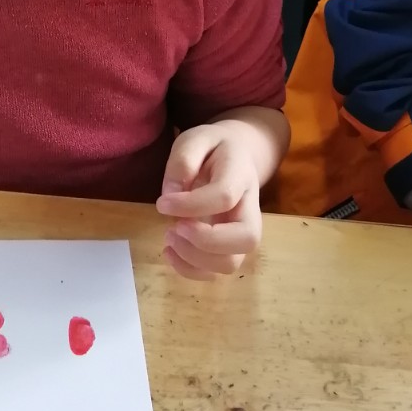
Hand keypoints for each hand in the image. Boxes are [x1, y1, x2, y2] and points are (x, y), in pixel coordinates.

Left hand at [156, 123, 262, 280]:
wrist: (237, 156)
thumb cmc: (213, 148)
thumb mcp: (195, 139)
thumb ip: (183, 160)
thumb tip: (171, 194)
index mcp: (241, 175)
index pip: (223, 196)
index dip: (190, 205)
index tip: (161, 203)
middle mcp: (250, 208)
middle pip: (246, 239)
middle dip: (205, 241)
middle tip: (174, 228)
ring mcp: (242, 232)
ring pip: (231, 262)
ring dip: (195, 259)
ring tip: (169, 238)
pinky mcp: (230, 246)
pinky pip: (217, 271)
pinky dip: (192, 270)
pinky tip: (171, 252)